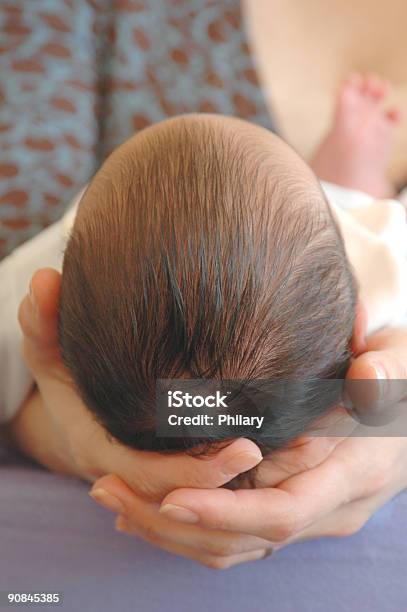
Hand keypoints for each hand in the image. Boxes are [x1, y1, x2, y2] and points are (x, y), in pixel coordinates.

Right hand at [12, 267, 261, 500]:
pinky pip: (204, 475)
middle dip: (227, 476)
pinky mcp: (170, 459)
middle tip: (274, 445)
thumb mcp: (47, 347)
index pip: (156, 478)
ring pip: (199, 492)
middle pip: (185, 492)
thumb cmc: (64, 372)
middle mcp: (132, 470)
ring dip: (238, 476)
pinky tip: (275, 439)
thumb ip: (42, 320)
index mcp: (105, 453)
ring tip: (290, 446)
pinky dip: (233, 464)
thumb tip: (43, 280)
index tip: (246, 449)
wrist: (73, 400)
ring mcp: (151, 469)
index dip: (198, 471)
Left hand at [95, 326, 406, 565]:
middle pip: (241, 542)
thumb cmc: (399, 382)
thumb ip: (385, 369)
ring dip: (169, 530)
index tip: (170, 497)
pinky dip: (189, 527)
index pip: (280, 514)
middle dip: (172, 525)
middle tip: (109, 490)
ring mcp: (306, 517)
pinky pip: (234, 536)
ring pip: (231, 548)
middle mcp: (325, 510)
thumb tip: (368, 377)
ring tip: (112, 497)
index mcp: (351, 477)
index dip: (225, 513)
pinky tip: (149, 506)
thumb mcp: (398, 362)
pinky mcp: (287, 509)